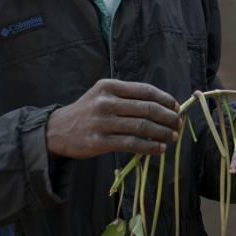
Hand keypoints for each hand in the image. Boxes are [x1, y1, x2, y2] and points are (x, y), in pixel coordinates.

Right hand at [46, 79, 179, 158]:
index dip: (165, 99)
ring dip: (162, 133)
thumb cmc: (87, 112)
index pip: (145, 90)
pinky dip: (149, 147)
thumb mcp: (102, 95)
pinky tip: (159, 149)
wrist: (56, 130)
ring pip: (142, 126)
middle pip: (147, 108)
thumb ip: (127, 97)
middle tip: (179, 124)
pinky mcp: (99, 142)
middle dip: (168, 117)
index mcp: (109, 86)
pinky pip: (131, 144)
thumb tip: (162, 105)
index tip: (176, 107)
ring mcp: (102, 122)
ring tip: (173, 137)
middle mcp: (106, 102)